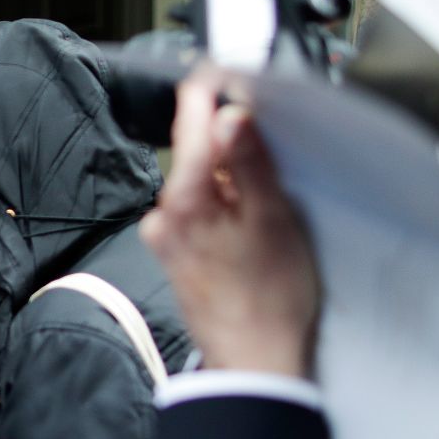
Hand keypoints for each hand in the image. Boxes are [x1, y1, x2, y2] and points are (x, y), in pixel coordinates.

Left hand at [139, 72, 319, 375]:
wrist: (254, 365)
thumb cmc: (270, 299)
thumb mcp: (273, 218)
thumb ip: (249, 161)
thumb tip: (231, 113)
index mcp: (184, 197)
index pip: (191, 119)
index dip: (213, 90)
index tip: (230, 73)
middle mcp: (165, 214)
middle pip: (198, 153)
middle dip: (235, 151)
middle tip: (273, 171)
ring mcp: (168, 238)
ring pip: (203, 185)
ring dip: (234, 187)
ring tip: (269, 217)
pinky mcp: (179, 257)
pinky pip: (201, 215)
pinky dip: (227, 213)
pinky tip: (253, 239)